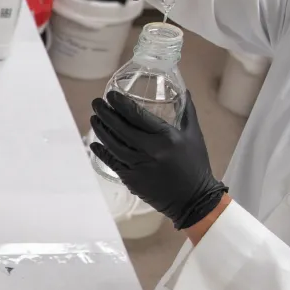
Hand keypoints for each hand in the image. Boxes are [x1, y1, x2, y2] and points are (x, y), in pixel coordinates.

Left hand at [90, 91, 226, 230]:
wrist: (193, 199)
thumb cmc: (195, 165)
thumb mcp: (194, 135)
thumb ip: (187, 111)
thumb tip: (184, 90)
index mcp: (166, 137)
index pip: (138, 116)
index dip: (121, 104)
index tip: (110, 95)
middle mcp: (151, 151)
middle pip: (121, 129)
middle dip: (106, 114)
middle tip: (96, 103)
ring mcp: (139, 166)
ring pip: (113, 145)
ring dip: (101, 131)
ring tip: (94, 119)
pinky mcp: (132, 180)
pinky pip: (112, 163)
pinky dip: (102, 152)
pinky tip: (94, 143)